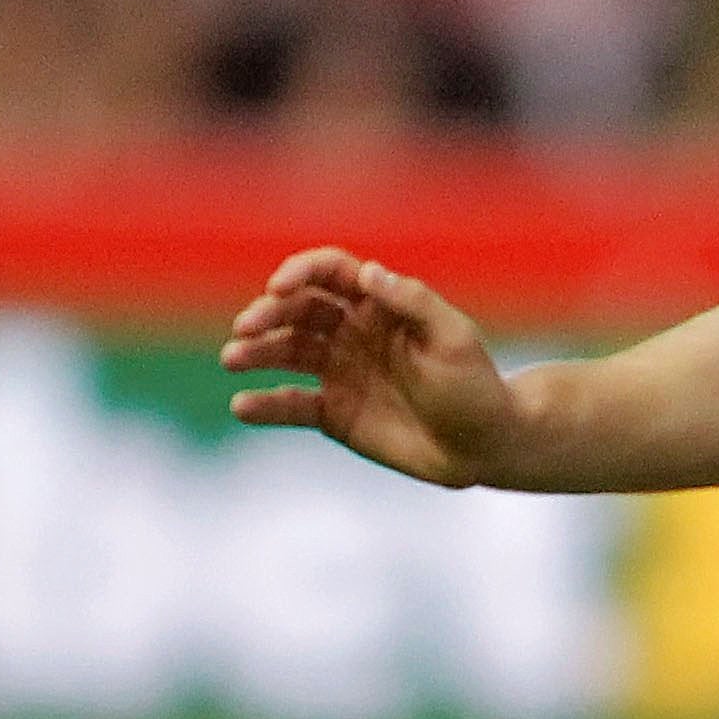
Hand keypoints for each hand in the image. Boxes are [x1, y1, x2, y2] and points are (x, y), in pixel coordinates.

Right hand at [219, 249, 517, 484]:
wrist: (485, 446)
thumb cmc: (476, 387)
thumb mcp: (453, 338)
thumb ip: (412, 302)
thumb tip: (369, 271)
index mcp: (380, 305)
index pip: (329, 273)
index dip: (300, 272)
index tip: (279, 287)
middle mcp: (352, 332)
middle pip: (298, 310)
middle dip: (268, 313)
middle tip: (246, 328)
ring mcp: (339, 371)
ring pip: (285, 352)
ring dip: (255, 352)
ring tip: (233, 359)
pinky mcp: (333, 412)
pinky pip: (290, 405)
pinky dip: (264, 405)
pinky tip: (242, 406)